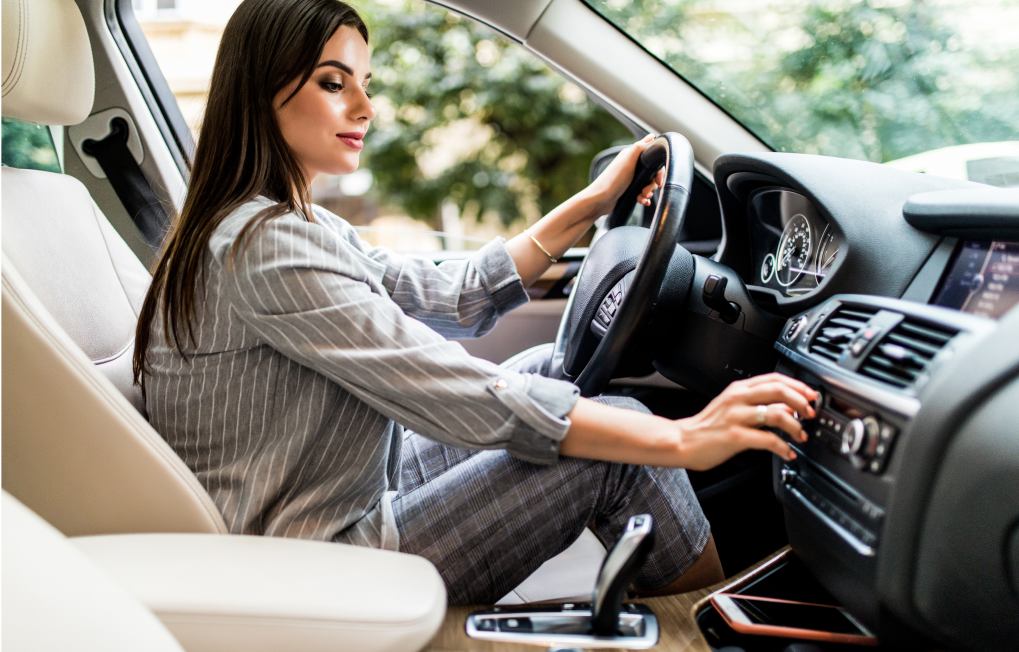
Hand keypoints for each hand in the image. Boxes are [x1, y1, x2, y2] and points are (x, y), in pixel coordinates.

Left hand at [584, 133, 664, 217]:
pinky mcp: (629, 188)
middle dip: (652, 185)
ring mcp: (630, 177)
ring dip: (648, 192)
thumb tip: (651, 136)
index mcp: (631, 156)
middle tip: (646, 193)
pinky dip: (644, 197)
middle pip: (652, 173)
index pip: (653, 159)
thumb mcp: (627, 162)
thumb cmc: (612, 182)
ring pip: (648, 184)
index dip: (659, 170)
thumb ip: (639, 148)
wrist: (599, 201)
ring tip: (643, 198)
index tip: (658, 181)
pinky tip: (643, 202)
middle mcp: (631, 165)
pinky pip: (642, 192)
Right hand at [673, 373, 816, 470]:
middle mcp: (738, 399)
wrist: (683, 441)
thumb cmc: (708, 427)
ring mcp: (736, 417)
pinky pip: (768, 440)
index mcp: (739, 389)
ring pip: (777, 414)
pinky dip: (783, 448)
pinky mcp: (735, 437)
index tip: (811, 395)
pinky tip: (787, 452)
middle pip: (779, 391)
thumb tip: (785, 405)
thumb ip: (753, 400)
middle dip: (802, 402)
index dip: (798, 385)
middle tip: (810, 414)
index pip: (775, 378)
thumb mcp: (730, 404)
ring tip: (800, 436)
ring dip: (796, 426)